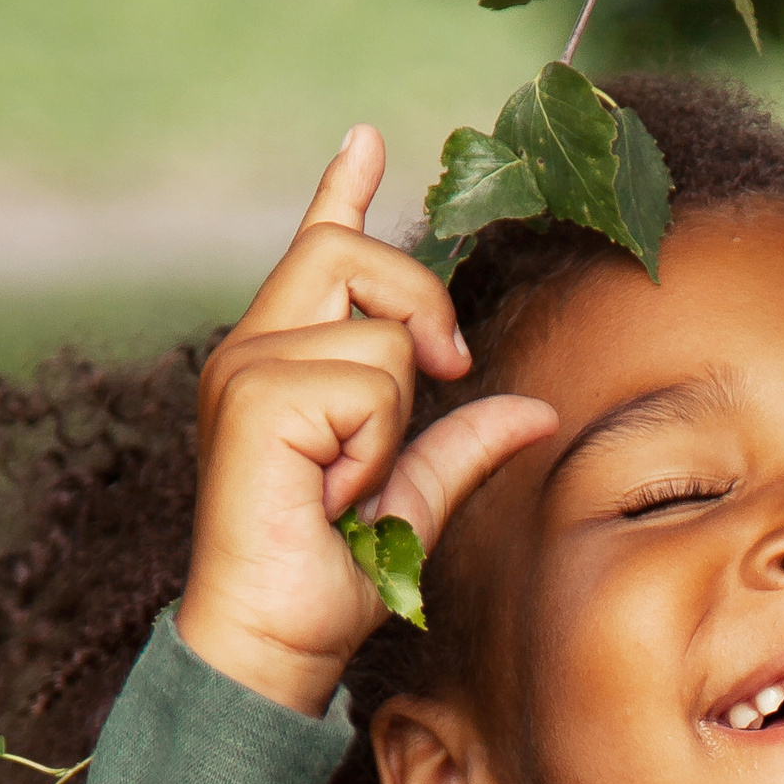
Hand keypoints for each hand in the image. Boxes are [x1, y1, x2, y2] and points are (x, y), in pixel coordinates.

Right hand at [180, 127, 556, 717]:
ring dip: (393, 423)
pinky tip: (333, 495)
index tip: (369, 138)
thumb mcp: (411, 502)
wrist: (273, 644)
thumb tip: (535, 410)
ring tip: (346, 487)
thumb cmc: (326, 582)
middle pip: (358, 257)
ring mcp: (249, 366)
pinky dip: (374, 450)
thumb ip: (463, 445)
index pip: (319, 251)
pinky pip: (371, 385)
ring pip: (384, 338)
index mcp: (284, 360)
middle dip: (421, 305)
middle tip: (447, 372)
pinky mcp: (257, 395)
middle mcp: (255, 348)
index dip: (344, 192)